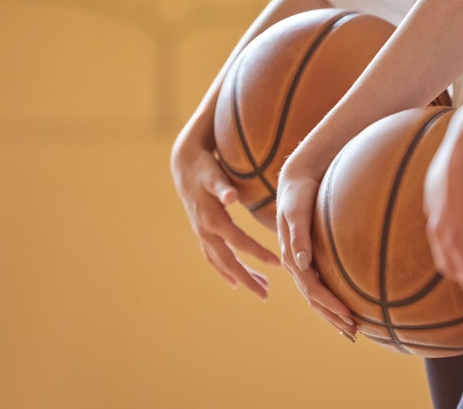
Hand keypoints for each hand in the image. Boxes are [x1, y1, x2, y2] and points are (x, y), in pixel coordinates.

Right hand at [171, 126, 280, 300]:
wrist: (184, 165)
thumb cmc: (205, 168)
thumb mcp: (214, 175)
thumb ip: (223, 187)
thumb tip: (231, 197)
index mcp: (212, 219)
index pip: (238, 242)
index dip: (258, 253)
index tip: (278, 264)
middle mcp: (205, 231)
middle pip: (228, 261)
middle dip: (247, 279)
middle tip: (265, 296)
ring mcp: (202, 234)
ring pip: (221, 263)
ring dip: (240, 277)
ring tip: (261, 290)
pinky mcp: (202, 233)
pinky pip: (213, 258)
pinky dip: (225, 271)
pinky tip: (236, 280)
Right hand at [276, 153, 356, 337]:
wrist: (295, 180)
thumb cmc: (298, 193)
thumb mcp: (296, 211)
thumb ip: (298, 235)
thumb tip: (302, 262)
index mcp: (292, 256)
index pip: (313, 289)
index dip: (330, 305)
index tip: (349, 317)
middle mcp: (295, 263)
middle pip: (314, 299)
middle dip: (333, 317)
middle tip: (355, 333)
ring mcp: (301, 262)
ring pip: (316, 295)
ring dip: (331, 314)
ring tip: (350, 329)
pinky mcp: (308, 257)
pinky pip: (319, 285)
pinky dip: (330, 300)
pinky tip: (342, 307)